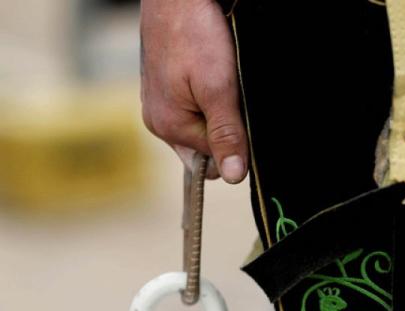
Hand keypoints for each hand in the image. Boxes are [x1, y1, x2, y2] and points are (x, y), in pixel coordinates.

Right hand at [140, 0, 247, 182]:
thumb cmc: (193, 35)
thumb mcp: (218, 89)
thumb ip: (227, 134)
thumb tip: (233, 177)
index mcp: (168, 127)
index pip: (213, 162)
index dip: (234, 145)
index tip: (241, 118)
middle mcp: (159, 121)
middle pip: (206, 148)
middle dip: (225, 131)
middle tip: (233, 98)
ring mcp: (161, 104)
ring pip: (204, 127)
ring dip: (220, 113)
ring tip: (222, 81)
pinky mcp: (167, 88)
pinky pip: (196, 108)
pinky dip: (211, 98)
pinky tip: (215, 75)